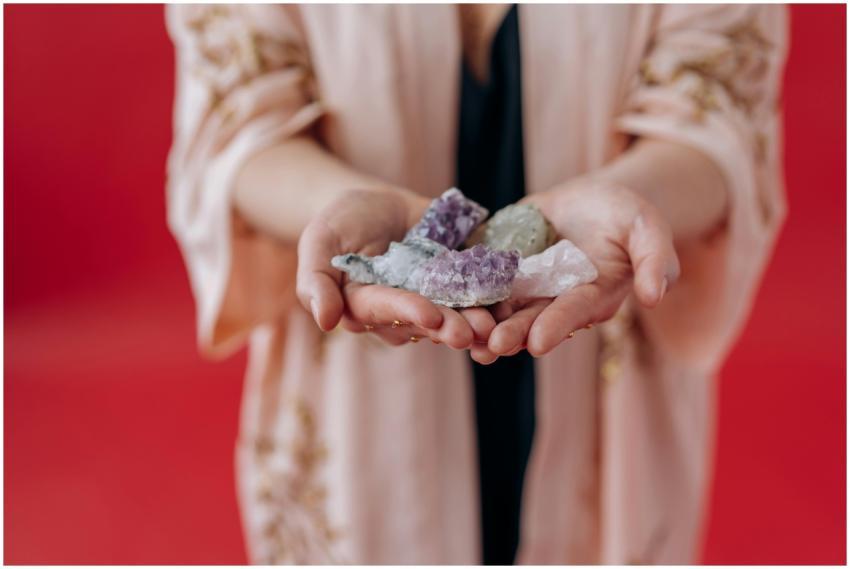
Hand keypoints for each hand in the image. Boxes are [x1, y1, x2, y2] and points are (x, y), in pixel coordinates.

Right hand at [296, 188, 494, 348]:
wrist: (375, 204)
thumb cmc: (339, 223)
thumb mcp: (319, 242)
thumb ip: (316, 281)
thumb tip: (325, 321)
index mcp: (364, 306)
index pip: (386, 310)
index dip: (409, 311)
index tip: (431, 316)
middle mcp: (400, 312)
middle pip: (425, 322)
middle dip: (450, 327)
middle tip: (474, 332)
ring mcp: (430, 301)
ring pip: (454, 317)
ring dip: (475, 323)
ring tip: (494, 326)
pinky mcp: (455, 286)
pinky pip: (475, 295)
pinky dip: (493, 302)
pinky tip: (511, 305)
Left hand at [477, 178, 679, 360]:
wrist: (592, 199)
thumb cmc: (627, 215)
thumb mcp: (647, 228)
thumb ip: (655, 260)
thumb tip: (654, 296)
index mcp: (592, 296)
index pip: (573, 313)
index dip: (556, 326)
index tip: (538, 343)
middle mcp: (556, 300)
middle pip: (532, 319)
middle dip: (513, 333)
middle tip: (491, 347)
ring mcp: (527, 287)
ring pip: (503, 310)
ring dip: (483, 326)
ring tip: (462, 339)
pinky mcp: (504, 268)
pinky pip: (481, 281)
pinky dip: (464, 292)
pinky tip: (442, 301)